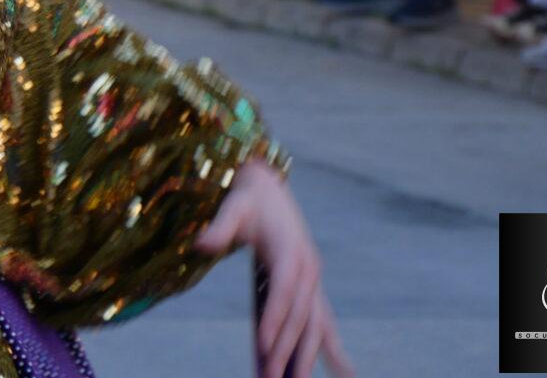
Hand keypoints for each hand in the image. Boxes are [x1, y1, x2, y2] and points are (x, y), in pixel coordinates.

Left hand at [197, 161, 354, 377]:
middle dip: (286, 351)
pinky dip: (335, 351)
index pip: (282, 292)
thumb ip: (220, 226)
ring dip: (306, 359)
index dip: (274, 319)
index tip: (263, 347)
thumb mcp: (233, 205)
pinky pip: (324, 324)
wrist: (268, 187)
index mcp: (289, 251)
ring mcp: (313, 283)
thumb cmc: (247, 197)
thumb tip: (199, 243)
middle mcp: (307, 270)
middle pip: (299, 317)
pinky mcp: (310, 290)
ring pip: (313, 327)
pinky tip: (347, 375)